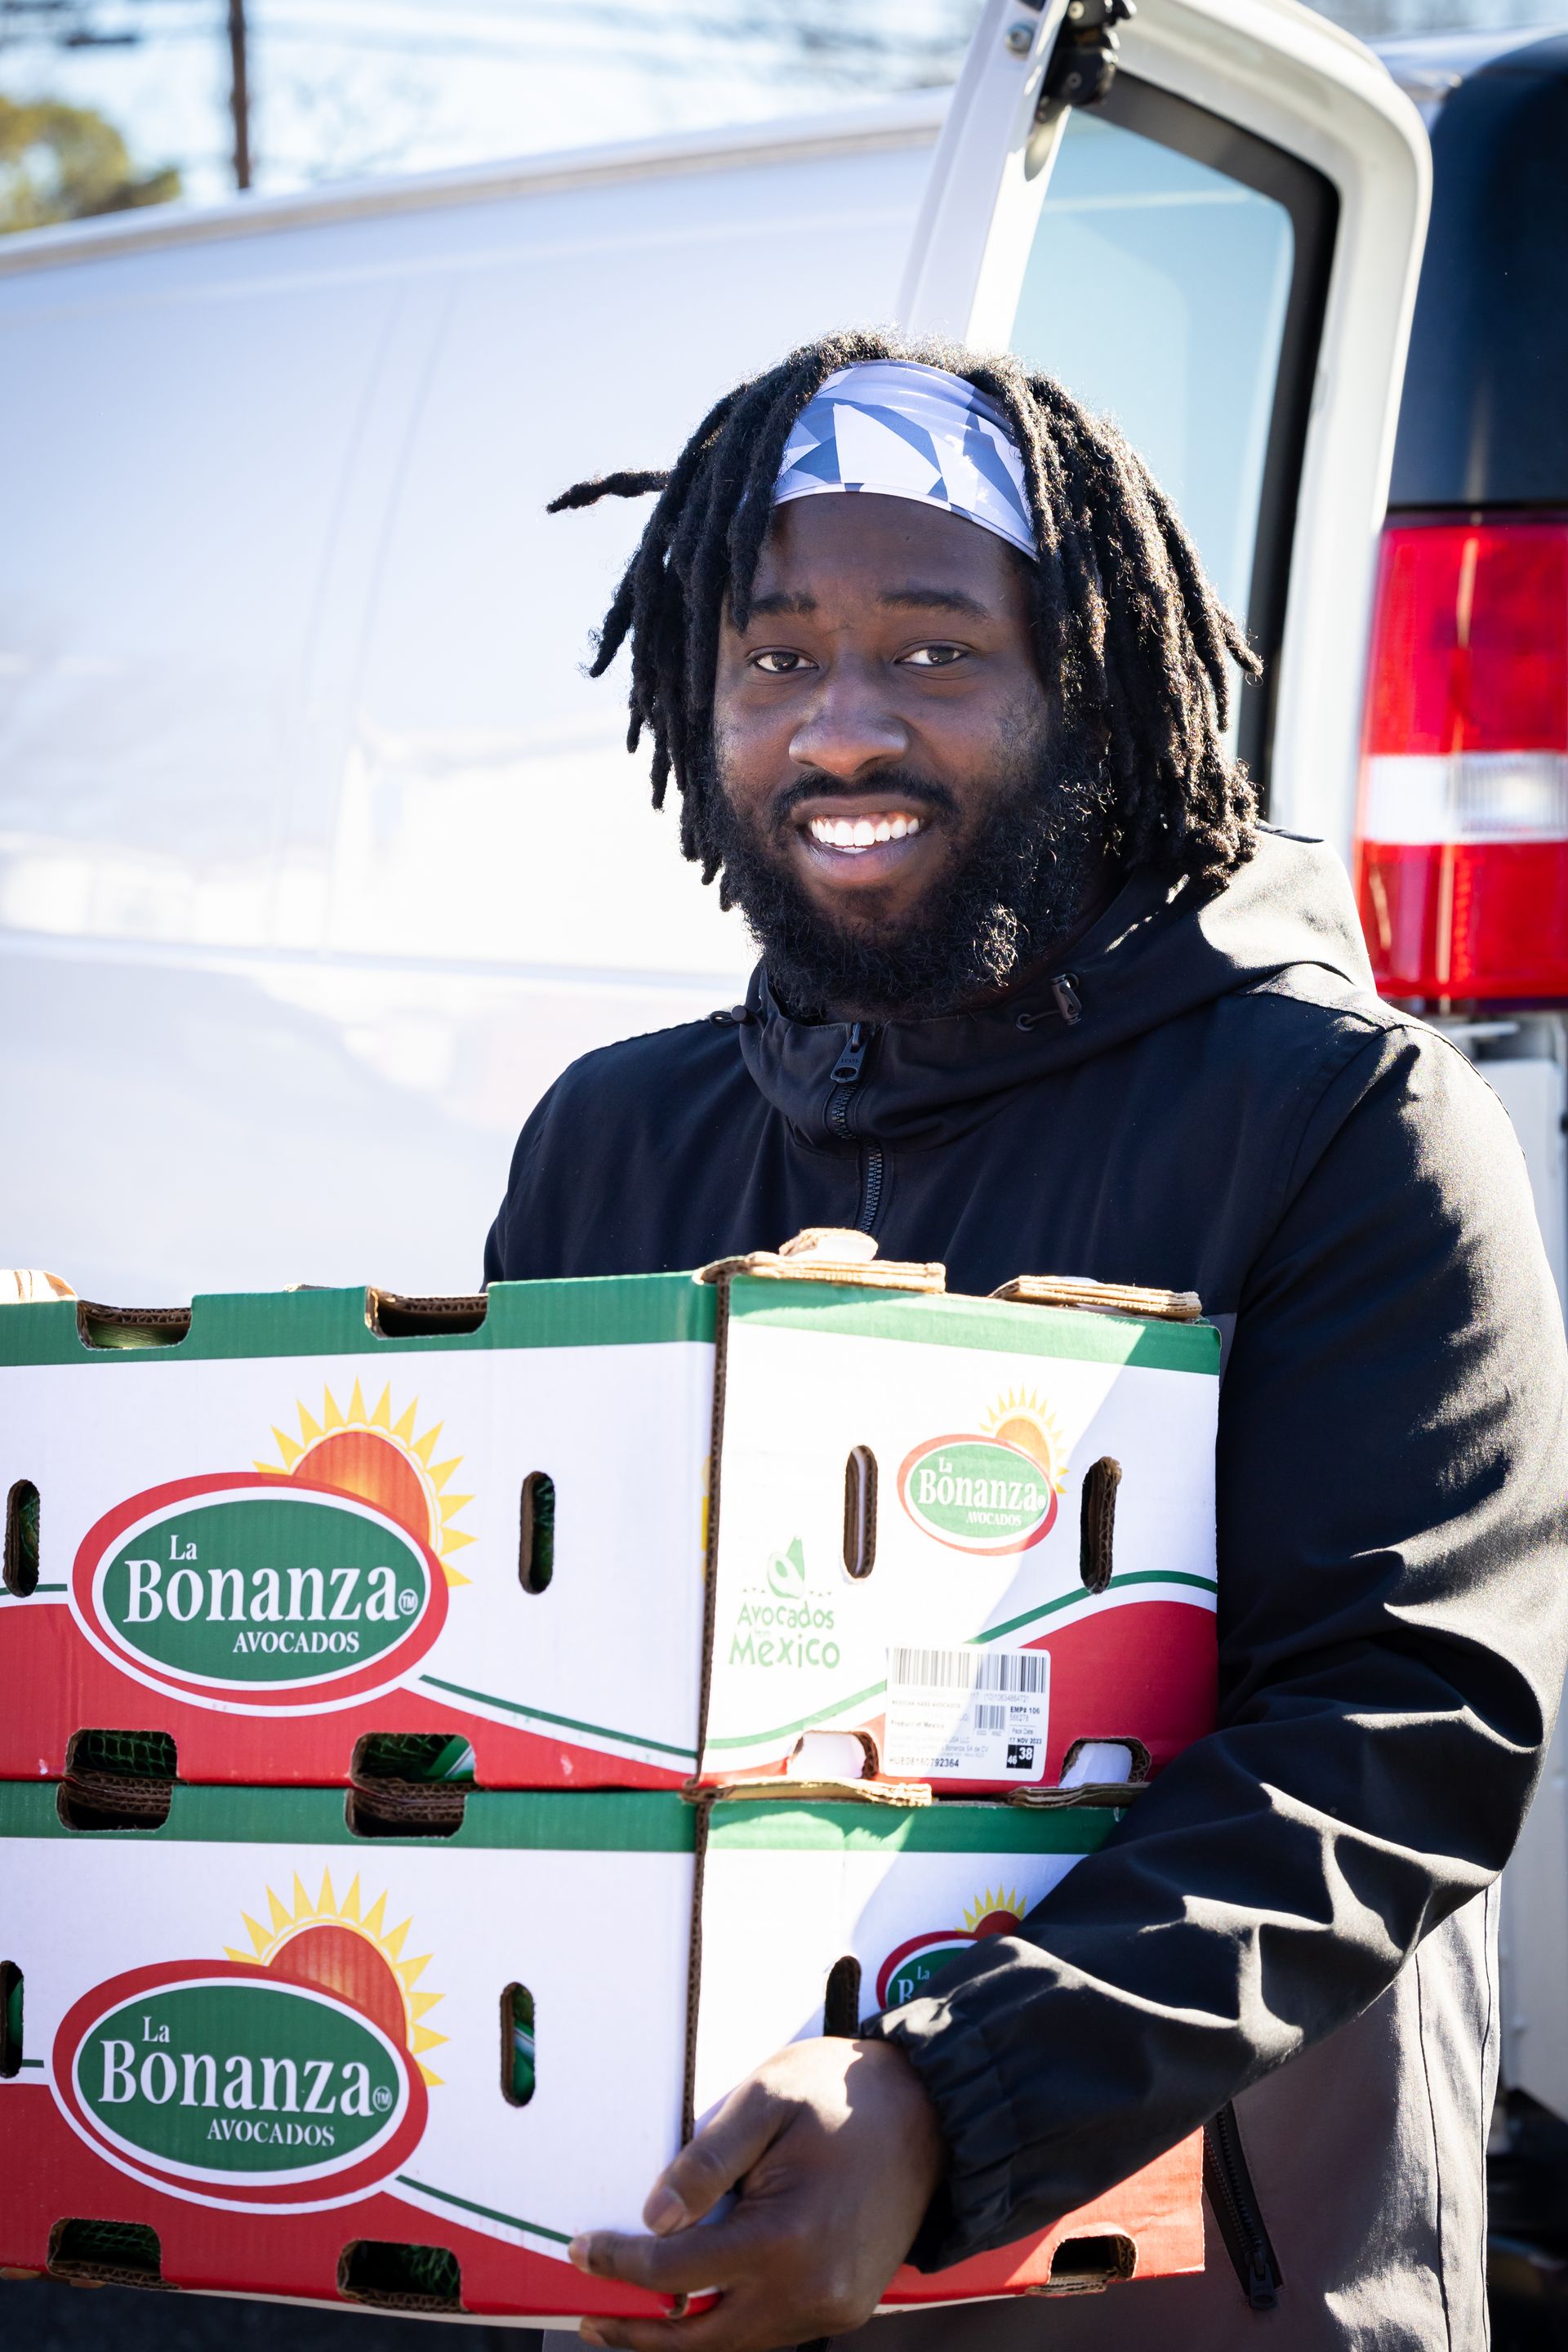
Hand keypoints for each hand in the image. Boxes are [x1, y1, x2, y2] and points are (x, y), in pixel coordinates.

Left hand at [568, 2036, 942, 2351]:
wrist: (932, 2111)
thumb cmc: (844, 2094)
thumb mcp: (765, 2099)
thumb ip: (707, 2162)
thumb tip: (654, 2218)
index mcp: (787, 2239)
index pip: (678, 2275)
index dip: (621, 2266)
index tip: (582, 2251)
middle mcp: (812, 2290)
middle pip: (704, 2339)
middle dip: (641, 2333)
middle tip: (593, 2315)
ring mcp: (834, 2305)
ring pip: (739, 2343)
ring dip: (686, 2333)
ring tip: (636, 2312)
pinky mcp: (847, 2304)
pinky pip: (773, 2329)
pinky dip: (730, 2321)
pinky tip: (701, 2298)